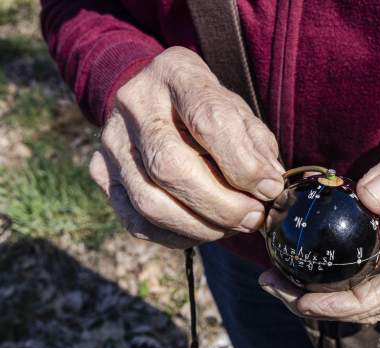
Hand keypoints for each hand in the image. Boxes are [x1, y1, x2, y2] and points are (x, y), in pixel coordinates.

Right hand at [89, 47, 284, 247]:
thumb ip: (256, 145)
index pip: (207, 120)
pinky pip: (137, 222)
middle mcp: (134, 103)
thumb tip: (268, 186)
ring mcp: (111, 141)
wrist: (158, 105)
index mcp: (175, 73)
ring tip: (234, 226)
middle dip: (221, 204)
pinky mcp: (102, 175)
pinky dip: (177, 236)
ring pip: (150, 201)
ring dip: (201, 226)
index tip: (269, 188)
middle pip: (170, 166)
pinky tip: (205, 229)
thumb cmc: (207, 110)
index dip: (243, 163)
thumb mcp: (239, 112)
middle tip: (253, 217)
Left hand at [259, 103, 379, 322]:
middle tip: (276, 290)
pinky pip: (365, 267)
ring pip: (369, 289)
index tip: (306, 301)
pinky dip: (333, 270)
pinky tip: (301, 262)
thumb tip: (368, 199)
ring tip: (276, 282)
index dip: (353, 302)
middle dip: (327, 304)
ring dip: (324, 292)